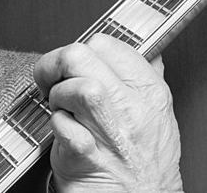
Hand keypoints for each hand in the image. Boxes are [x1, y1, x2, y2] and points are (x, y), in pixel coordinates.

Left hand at [34, 34, 182, 192]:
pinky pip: (61, 124)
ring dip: (56, 96)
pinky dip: (55, 125)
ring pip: (75, 87)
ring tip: (62, 110)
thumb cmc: (142, 163)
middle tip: (51, 83)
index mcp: (149, 91)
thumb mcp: (154, 114)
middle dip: (55, 66)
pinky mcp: (86, 157)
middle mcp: (133, 109)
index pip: (105, 43)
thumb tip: (141, 51)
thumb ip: (142, 79)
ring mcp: (110, 133)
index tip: (73, 66)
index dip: (80, 49)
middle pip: (80, 55)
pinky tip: (63, 133)